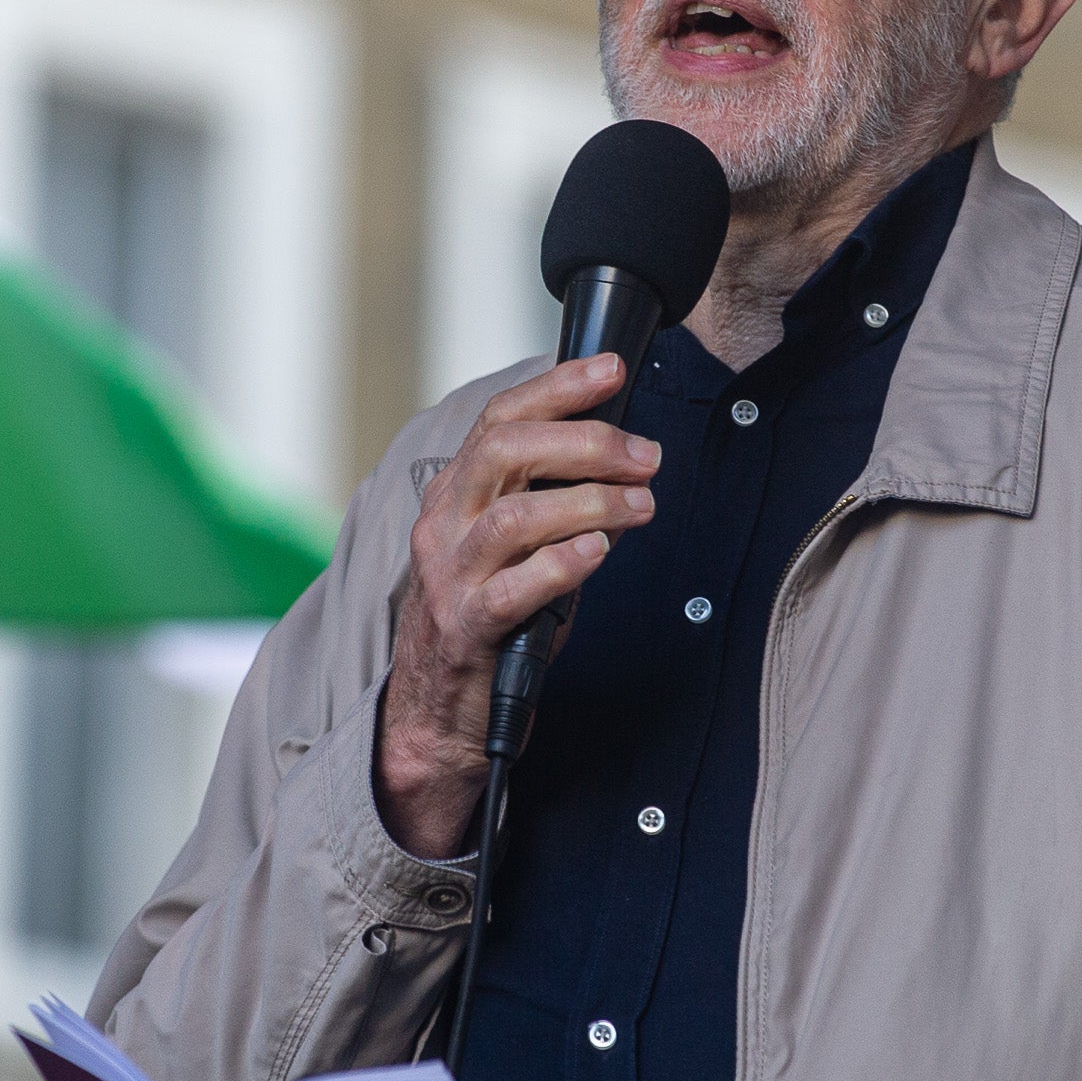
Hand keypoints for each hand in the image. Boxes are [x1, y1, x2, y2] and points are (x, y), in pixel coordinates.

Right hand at [378, 355, 660, 856]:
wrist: (436, 710)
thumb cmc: (491, 617)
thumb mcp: (515, 544)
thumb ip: (551, 498)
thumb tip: (622, 452)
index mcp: (454, 492)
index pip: (500, 418)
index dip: (557, 387)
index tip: (611, 370)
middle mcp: (443, 524)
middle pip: (506, 452)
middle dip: (585, 441)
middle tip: (646, 454)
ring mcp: (449, 576)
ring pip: (515, 516)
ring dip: (589, 503)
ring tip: (640, 504)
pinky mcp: (466, 627)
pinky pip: (516, 586)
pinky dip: (564, 562)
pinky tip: (601, 552)